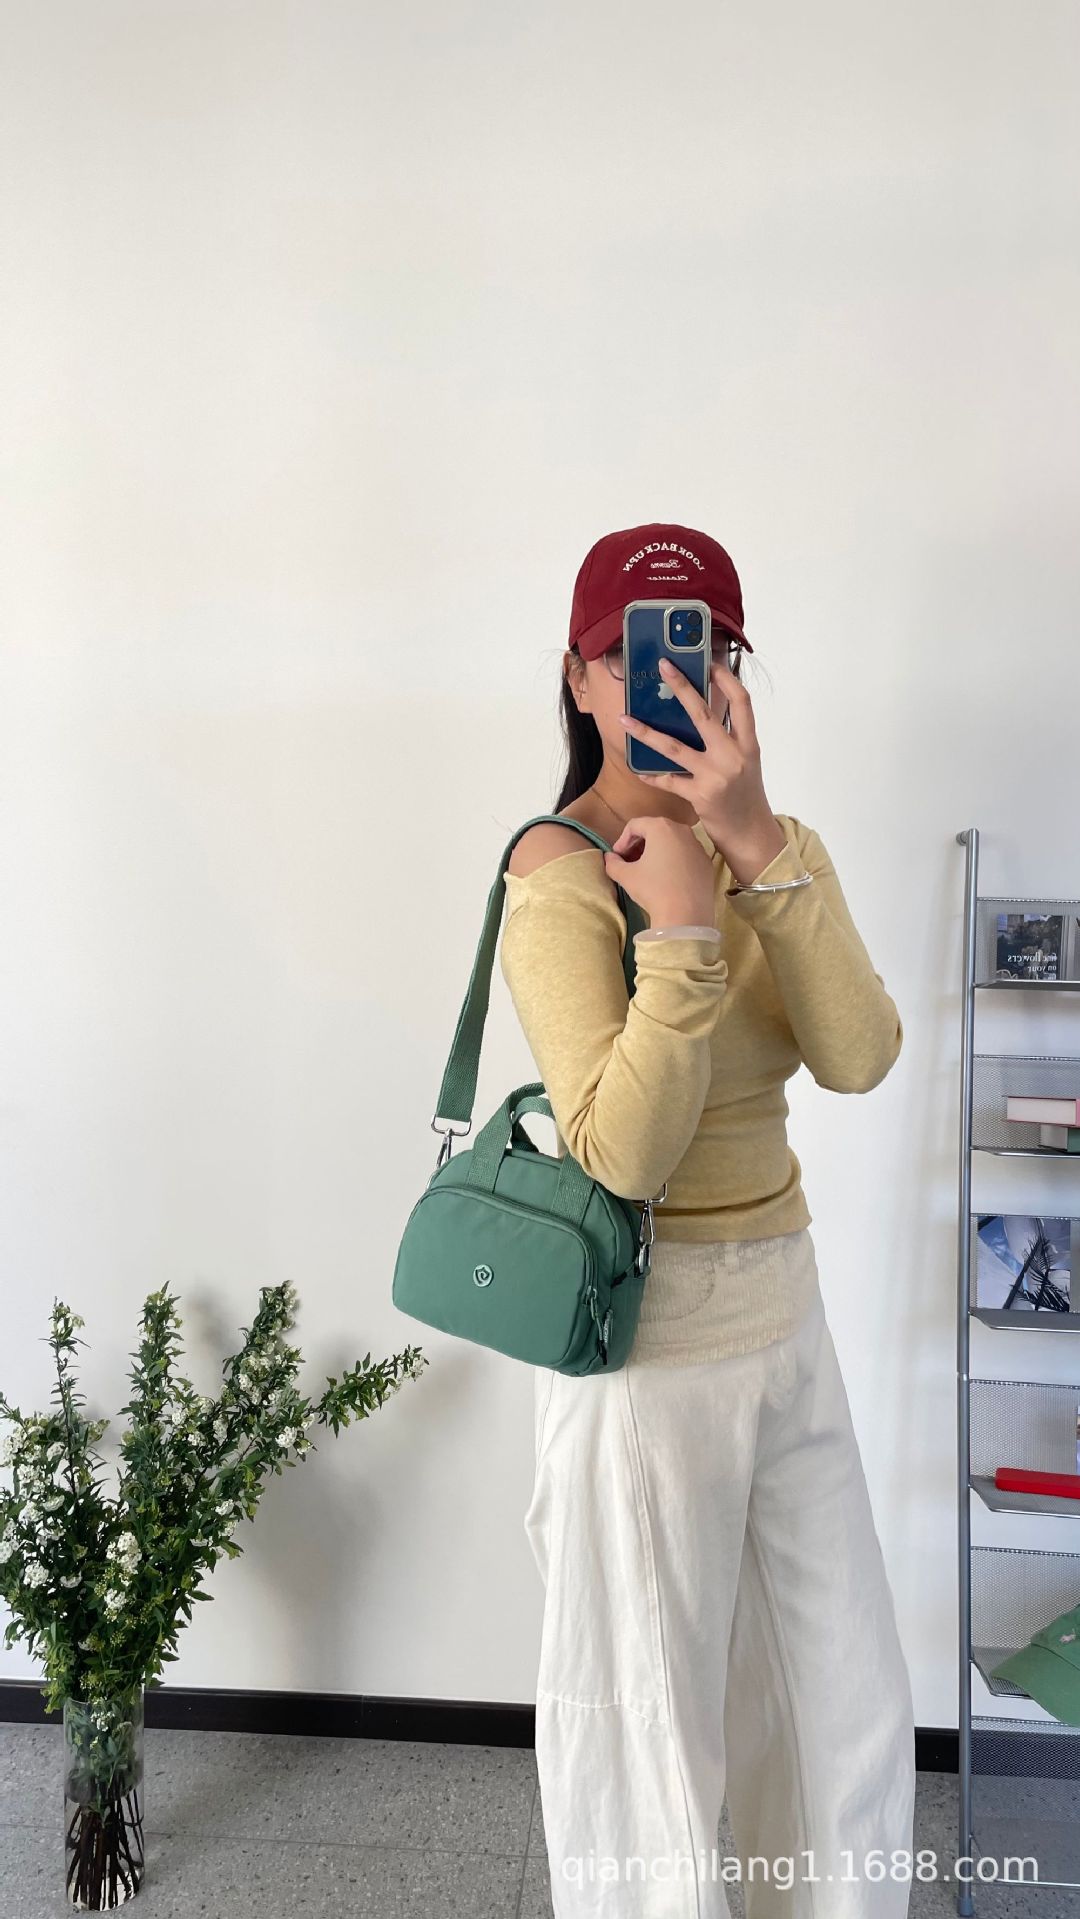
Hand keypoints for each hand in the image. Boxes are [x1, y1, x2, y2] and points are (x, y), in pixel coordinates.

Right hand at [603, 815, 716, 929]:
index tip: (617, 858)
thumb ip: (613, 863)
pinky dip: (674, 861)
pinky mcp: (706, 863)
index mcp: (661, 827)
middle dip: (639, 845)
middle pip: (655, 830)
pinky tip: (668, 879)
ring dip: (657, 852)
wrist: (686, 915)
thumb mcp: (626, 876)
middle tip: (630, 862)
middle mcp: (682, 830)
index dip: (622, 840)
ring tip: (648, 871)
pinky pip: (686, 855)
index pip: (634, 825)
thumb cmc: (653, 889)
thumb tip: (609, 858)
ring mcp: (698, 846)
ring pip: (672, 842)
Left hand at [619, 657, 786, 880]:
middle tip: (664, 666)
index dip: (726, 679)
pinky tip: (638, 770)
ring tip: (624, 719)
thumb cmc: (746, 796)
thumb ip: (729, 740)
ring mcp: (715, 776)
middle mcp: (733, 756)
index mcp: (748, 745)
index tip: (709, 663)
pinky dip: (652, 775)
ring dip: (646, 732)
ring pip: (674, 747)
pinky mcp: (699, 795)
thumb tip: (699, 714)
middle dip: (682, 687)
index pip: (742, 703)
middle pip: (704, 714)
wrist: (751, 833)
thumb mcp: (746, 763)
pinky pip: (668, 780)